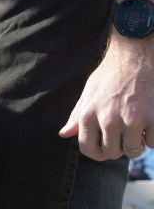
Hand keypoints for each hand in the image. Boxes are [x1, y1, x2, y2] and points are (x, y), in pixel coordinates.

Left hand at [59, 34, 153, 160]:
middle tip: (124, 134)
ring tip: (137, 127)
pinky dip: (153, 136)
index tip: (105, 149)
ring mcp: (131, 120)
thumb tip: (64, 134)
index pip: (88, 150)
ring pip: (134, 151)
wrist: (136, 54)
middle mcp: (107, 120)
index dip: (98, 153)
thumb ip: (77, 116)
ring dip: (137, 143)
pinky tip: (150, 122)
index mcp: (88, 115)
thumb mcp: (88, 93)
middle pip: (112, 153)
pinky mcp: (153, 117)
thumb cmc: (110, 75)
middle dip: (119, 147)